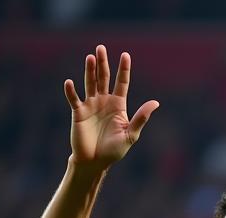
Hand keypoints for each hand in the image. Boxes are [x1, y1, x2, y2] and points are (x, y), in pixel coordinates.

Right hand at [64, 45, 157, 169]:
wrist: (96, 161)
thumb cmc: (114, 150)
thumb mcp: (131, 134)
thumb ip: (141, 118)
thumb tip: (156, 103)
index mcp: (118, 105)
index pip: (122, 83)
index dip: (124, 70)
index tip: (126, 55)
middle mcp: (104, 101)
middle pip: (104, 78)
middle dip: (103, 63)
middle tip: (101, 48)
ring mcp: (90, 105)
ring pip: (90, 83)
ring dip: (89, 71)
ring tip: (90, 57)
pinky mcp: (78, 112)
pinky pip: (74, 99)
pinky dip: (71, 91)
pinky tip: (70, 83)